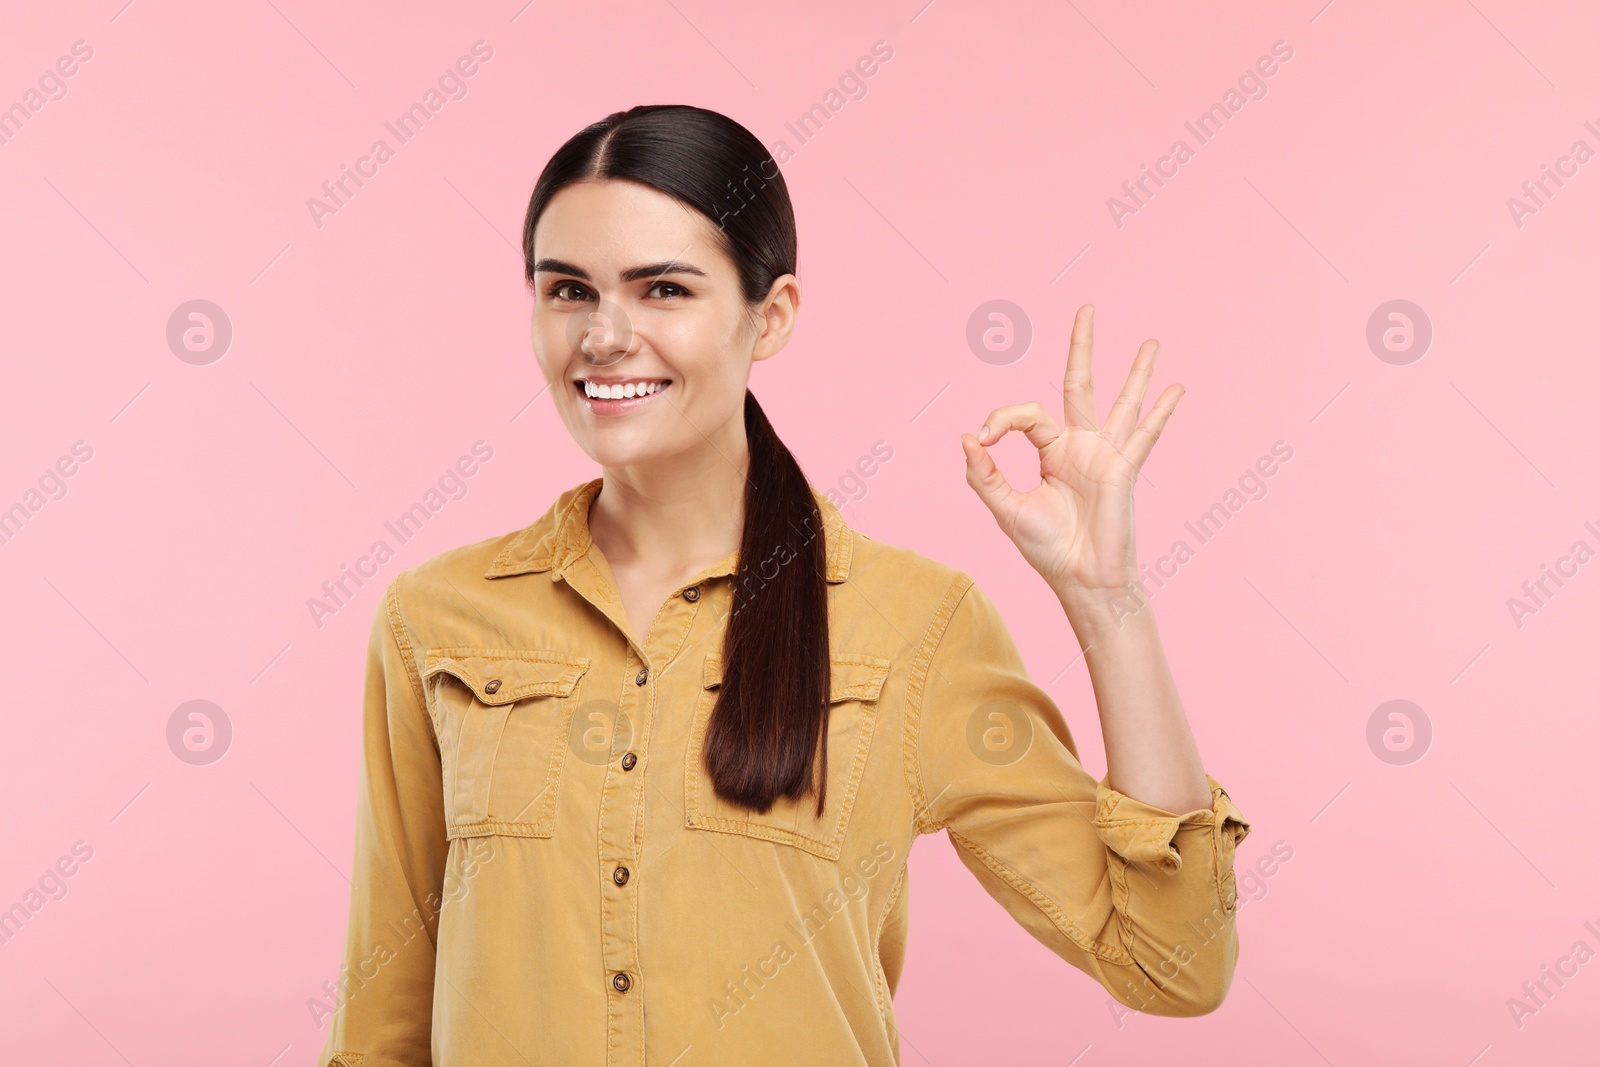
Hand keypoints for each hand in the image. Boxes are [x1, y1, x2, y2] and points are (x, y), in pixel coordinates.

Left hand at [958, 304, 1181, 611]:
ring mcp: (1105, 455)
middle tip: (1087, 308)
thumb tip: (965, 435)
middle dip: (1083, 346)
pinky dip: (1161, 411)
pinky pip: (1144, 434)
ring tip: (1151, 341)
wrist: (1081, 579)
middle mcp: (1080, 446)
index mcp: (1051, 451)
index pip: (1026, 414)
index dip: (1001, 418)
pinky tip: (1178, 388)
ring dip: (1137, 371)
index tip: (983, 438)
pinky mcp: (1124, 469)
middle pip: (1079, 384)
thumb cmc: (1048, 549)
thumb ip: (984, 473)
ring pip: (1120, 401)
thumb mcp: (1006, 508)